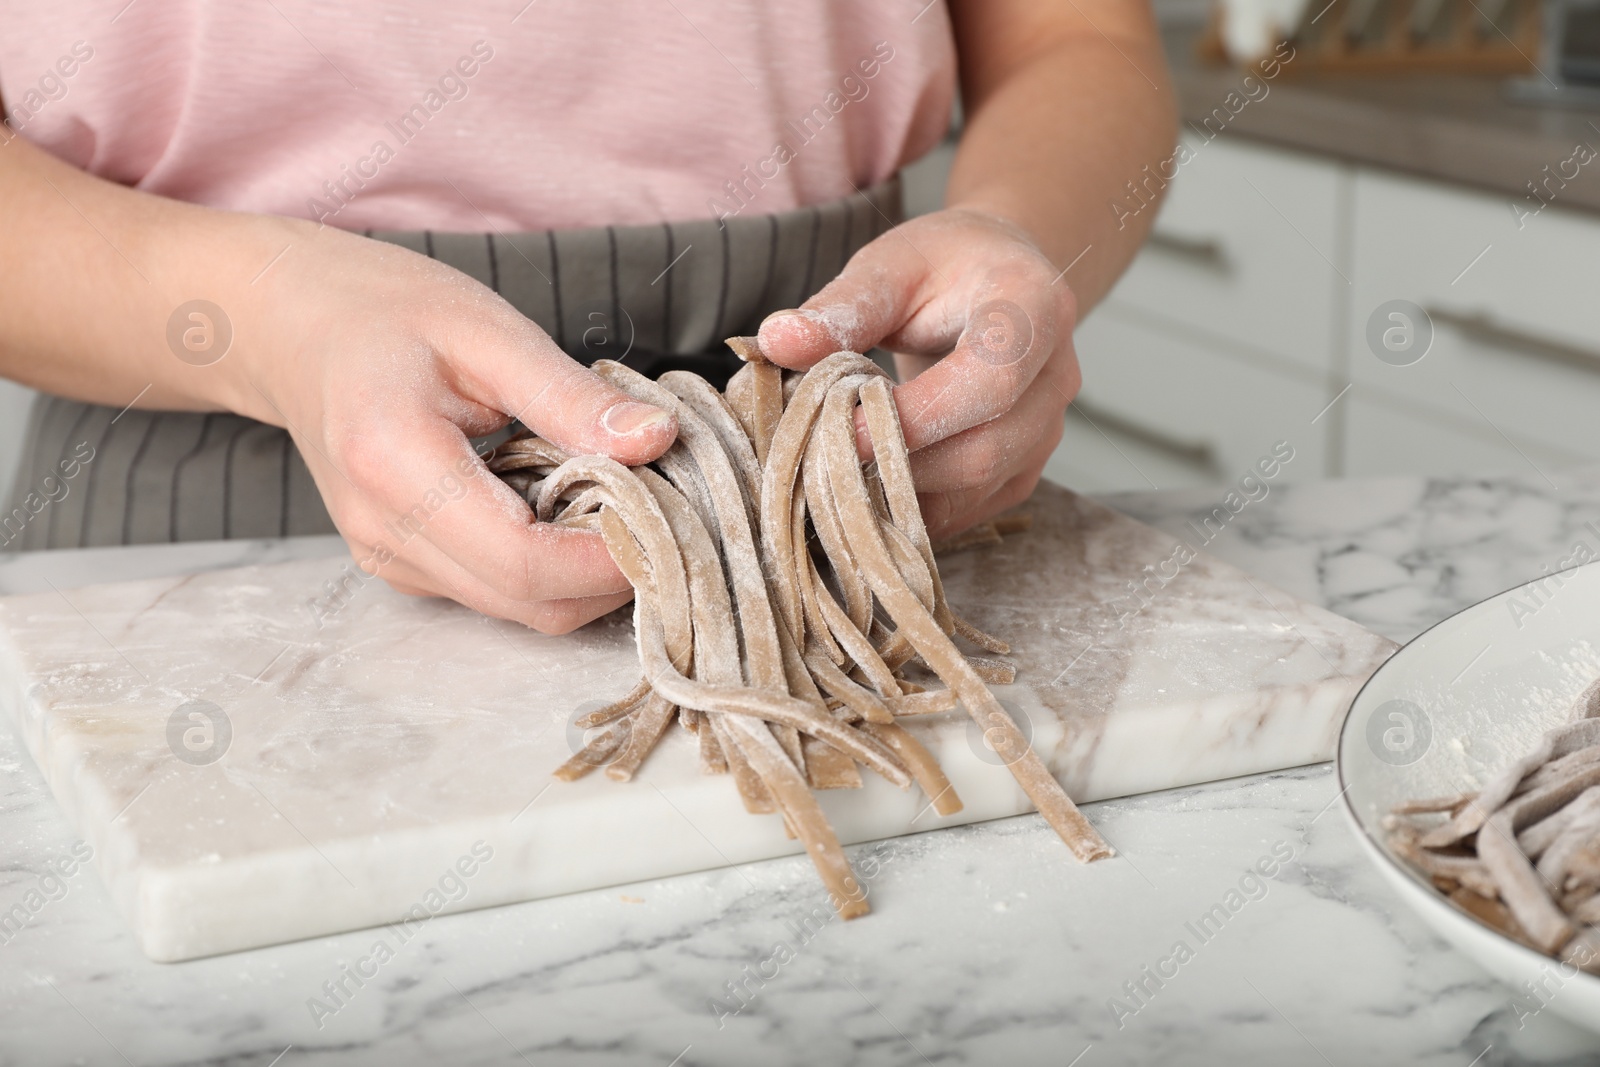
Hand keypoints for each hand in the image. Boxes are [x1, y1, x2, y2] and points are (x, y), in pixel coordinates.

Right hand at [227, 222, 677, 632]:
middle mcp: (382, 531)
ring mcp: (386, 557)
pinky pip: (495, 591)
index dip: (610, 559)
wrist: (290, 325)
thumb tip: (656, 440)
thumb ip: (569, 394)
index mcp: (394, 465)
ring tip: (627, 506)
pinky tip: (574, 511)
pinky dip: (550, 569)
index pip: (523, 562)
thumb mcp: (485, 329)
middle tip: (668, 513)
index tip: (672, 518)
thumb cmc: (384, 311)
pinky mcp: (398, 564)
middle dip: (611, 575)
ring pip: (518, 610)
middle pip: (527, 603)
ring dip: (585, 577)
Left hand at [755, 208, 1079, 537]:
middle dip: (898, 464)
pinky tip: (866, 490)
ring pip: (977, 487)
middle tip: (821, 463)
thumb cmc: (943, 265)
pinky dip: (915, 509)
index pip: (989, 380)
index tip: (839, 431)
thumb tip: (778, 341)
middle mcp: (1056, 376)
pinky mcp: (1024, 467)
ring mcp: (1047, 429)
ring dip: (902, 493)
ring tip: (835, 476)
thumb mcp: (890, 265)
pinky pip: (972, 507)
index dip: (916, 417)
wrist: (998, 276)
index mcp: (1033, 308)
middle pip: (984, 449)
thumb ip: (841, 306)